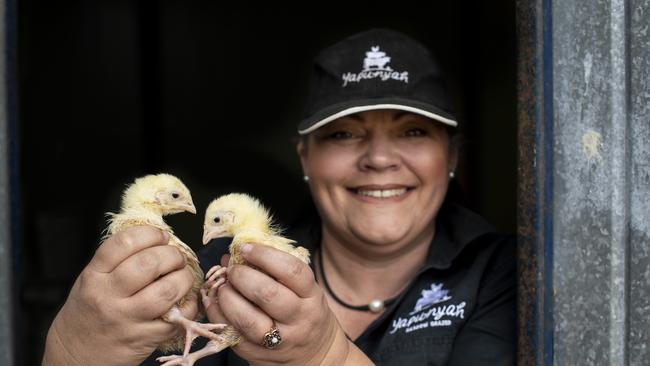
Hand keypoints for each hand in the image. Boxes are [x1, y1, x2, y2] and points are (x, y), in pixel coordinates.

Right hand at [42, 226, 197, 365]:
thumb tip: (156, 239)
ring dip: (184, 278)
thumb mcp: (90, 281)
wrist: (74, 357)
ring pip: (166, 290)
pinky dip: (189, 306)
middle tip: (177, 257)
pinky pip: (177, 318)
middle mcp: (108, 296)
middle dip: (172, 255)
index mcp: (94, 276)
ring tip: (183, 276)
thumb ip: (116, 261)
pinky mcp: (143, 339)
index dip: (150, 234)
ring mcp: (126, 319)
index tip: (162, 236)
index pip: (124, 243)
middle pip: (150, 264)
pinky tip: (185, 301)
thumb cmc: (87, 313)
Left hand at [203, 244, 354, 365]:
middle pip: (267, 294)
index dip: (264, 255)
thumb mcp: (303, 289)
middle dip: (242, 276)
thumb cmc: (303, 311)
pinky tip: (214, 302)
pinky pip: (233, 335)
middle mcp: (299, 319)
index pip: (291, 271)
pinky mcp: (260, 356)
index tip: (245, 248)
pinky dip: (218, 315)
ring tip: (222, 286)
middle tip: (231, 270)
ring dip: (228, 297)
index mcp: (311, 296)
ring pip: (248, 319)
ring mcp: (280, 341)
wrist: (314, 354)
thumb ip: (275, 270)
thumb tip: (234, 254)